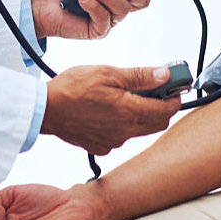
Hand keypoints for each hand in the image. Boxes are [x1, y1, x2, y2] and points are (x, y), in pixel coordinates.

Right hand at [41, 65, 180, 153]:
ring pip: (140, 130)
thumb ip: (140, 76)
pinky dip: (123, 123)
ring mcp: (113, 141)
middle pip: (157, 123)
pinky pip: (121, 136)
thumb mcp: (109, 73)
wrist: (45, 110)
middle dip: (161, 106)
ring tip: (126, 95)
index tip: (174, 85)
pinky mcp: (101, 146)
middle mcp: (125, 132)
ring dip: (142, 114)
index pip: (168, 110)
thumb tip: (165, 75)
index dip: (175, 96)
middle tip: (154, 88)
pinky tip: (109, 110)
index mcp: (131, 112)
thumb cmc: (73, 88)